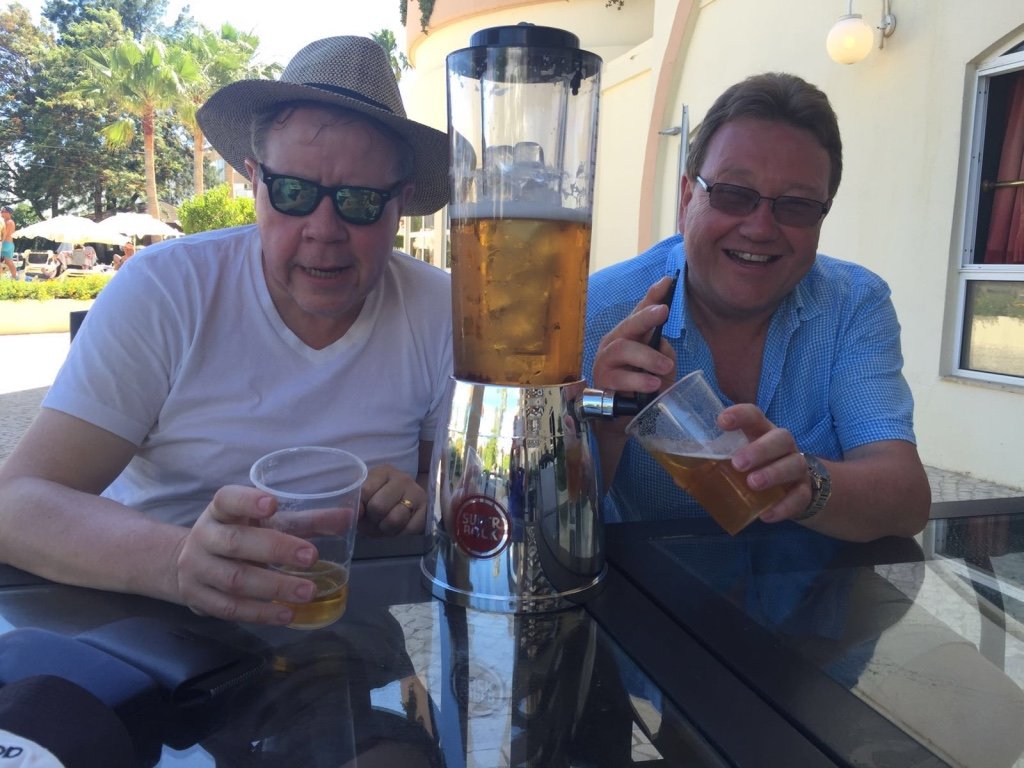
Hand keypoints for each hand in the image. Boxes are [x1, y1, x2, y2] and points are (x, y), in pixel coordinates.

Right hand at [174, 485, 318, 625]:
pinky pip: (230, 609)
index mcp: (219, 511)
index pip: (227, 499)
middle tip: (312, 557)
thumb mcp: (265, 524)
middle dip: (275, 549)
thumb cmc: (239, 536)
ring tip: (308, 592)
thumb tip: (350, 518)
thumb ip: (304, 521)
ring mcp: (196, 569)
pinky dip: (260, 613)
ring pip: (234, 579)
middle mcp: (204, 537)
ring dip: (274, 587)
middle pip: (235, 542)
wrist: (189, 564)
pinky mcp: (198, 598)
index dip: (247, 501)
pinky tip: (286, 614)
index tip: (273, 504)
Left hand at [359, 464, 425, 535]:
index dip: (360, 507)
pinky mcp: (427, 510)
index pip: (365, 491)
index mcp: (383, 471)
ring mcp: (417, 493)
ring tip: (386, 524)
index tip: (363, 510)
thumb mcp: (364, 498)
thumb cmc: (380, 501)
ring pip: (394, 520)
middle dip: (373, 520)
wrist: (408, 506)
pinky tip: (399, 527)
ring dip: (386, 529)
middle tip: (376, 519)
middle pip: (378, 507)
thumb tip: (355, 512)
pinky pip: (408, 530)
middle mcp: (402, 478)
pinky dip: (400, 534)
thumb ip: (354, 503)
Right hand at [591, 276, 676, 396]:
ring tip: (665, 367)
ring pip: (623, 349)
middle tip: (664, 311)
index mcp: (630, 336)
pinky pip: (619, 378)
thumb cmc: (642, 388)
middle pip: (628, 325)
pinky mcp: (602, 383)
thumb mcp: (660, 368)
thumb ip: (663, 353)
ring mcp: (605, 362)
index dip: (653, 296)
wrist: (622, 418)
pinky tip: (653, 385)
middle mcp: (615, 344)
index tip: (668, 280)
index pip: (640, 312)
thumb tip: (662, 345)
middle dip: (646, 316)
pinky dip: (638, 380)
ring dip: (647, 357)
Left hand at [719, 404, 813, 522]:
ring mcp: (797, 467)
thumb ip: (712, 465)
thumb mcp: (736, 462)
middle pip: (780, 437)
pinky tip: (766, 514)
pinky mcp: (805, 491)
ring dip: (773, 473)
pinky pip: (800, 497)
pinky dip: (784, 506)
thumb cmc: (757, 468)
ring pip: (794, 464)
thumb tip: (679, 476)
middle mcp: (783, 446)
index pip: (754, 415)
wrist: (795, 490)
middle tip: (737, 463)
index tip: (721, 421)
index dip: (740, 415)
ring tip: (752, 484)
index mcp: (761, 432)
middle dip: (759, 449)